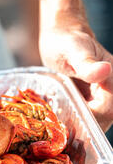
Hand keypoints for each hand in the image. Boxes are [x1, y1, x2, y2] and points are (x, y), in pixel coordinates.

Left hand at [39, 17, 112, 131]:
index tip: (65, 120)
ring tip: (57, 123)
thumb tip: (104, 70)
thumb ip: (86, 64)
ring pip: (96, 120)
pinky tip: (59, 119)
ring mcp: (103, 95)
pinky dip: (75, 119)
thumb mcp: (73, 50)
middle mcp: (112, 88)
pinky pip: (89, 115)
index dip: (88, 119)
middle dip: (82, 126)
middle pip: (103, 119)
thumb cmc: (66, 41)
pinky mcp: (94, 98)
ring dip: (78, 125)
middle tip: (56, 126)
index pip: (107, 110)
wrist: (61, 36)